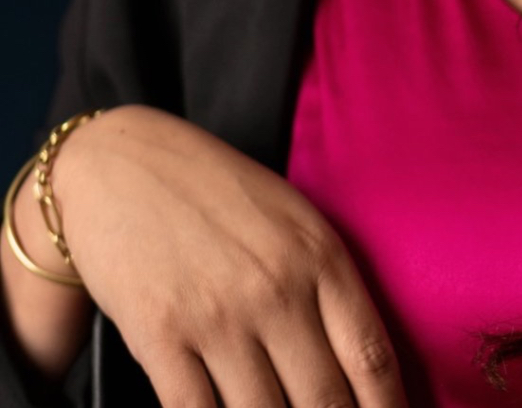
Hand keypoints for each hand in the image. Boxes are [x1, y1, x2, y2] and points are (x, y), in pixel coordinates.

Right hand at [55, 105, 407, 407]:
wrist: (123, 163)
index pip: (373, 357)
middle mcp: (278, 289)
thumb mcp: (294, 219)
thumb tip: (361, 362)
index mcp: (322, 256)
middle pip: (326, 402)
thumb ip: (328, 284)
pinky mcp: (161, 338)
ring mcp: (219, 317)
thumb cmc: (219, 192)